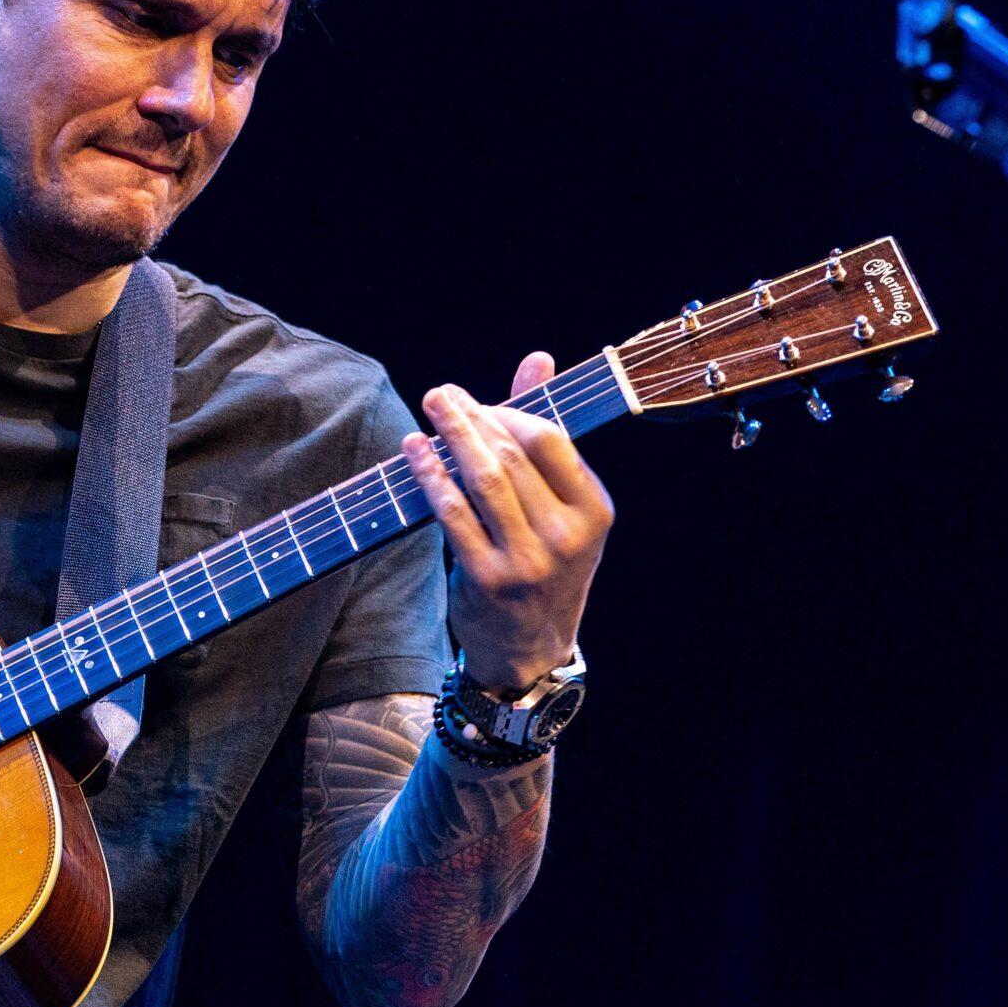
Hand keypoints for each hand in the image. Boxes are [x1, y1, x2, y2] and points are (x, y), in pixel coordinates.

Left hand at [403, 352, 614, 694]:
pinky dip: (431, 475)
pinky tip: (414, 450)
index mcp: (593, 510)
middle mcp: (567, 535)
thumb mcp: (560, 506)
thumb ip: (545, 433)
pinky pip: (454, 514)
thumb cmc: (544, 562)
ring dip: (450, 437)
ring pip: (482, 480)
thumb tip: (539, 359)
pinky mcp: (489, 580)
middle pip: (512, 455)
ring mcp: (529, 560)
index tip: (477, 402)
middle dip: (472, 417)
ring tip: (430, 408)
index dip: (509, 411)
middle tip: (442, 394)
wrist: (530, 647)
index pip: (550, 439)